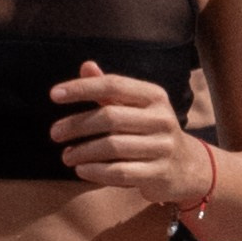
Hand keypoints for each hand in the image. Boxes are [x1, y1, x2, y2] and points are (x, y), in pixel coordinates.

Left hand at [51, 62, 214, 216]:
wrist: (187, 166)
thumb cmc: (151, 131)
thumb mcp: (136, 107)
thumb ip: (110, 89)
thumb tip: (86, 66)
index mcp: (154, 96)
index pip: (113, 86)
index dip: (82, 88)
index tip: (54, 95)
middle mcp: (161, 119)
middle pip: (109, 117)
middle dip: (76, 125)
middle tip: (55, 133)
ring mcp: (162, 147)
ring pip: (112, 147)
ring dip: (82, 151)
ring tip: (66, 155)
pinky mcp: (159, 174)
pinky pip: (120, 172)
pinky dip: (95, 171)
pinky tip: (81, 170)